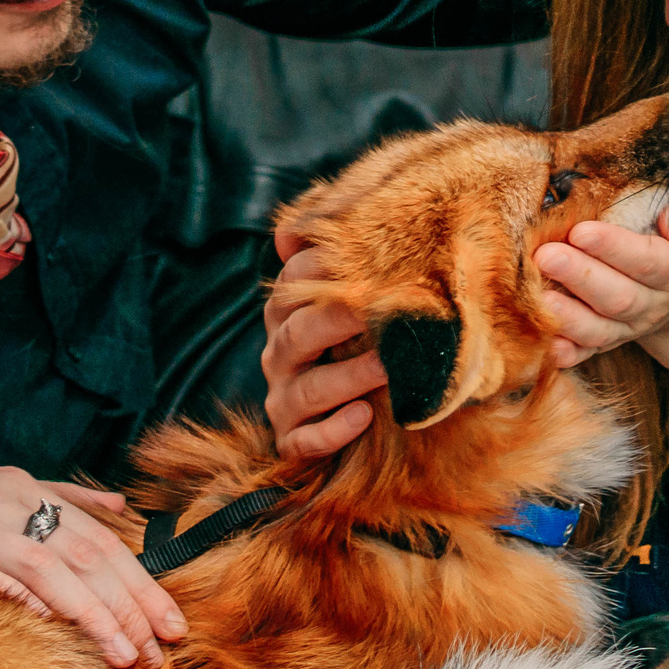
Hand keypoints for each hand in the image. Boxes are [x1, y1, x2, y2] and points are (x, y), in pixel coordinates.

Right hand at [0, 458, 184, 668]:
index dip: (142, 585)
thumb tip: (119, 503)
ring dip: (89, 612)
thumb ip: (56, 495)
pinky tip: (45, 623)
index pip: (101, 540)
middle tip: (157, 655)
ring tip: (120, 654)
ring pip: (45, 565)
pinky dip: (13, 592)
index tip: (173, 629)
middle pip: (84, 553)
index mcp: (20, 487)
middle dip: (128, 606)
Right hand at [262, 228, 387, 459]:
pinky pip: (305, 440)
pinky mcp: (293, 439)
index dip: (321, 270)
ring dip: (348, 377)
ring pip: (307, 389)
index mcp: (287, 312)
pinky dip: (333, 431)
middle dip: (335, 320)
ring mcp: (283, 399)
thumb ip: (342, 256)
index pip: (292, 284)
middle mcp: (279, 354)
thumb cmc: (360, 338)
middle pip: (296, 333)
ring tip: (388, 367)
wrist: (367, 410)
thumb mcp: (355, 296)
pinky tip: (365, 417)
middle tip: (379, 308)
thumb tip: (303, 228)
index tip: (365, 261)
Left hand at [533, 193, 668, 369]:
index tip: (581, 231)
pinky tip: (547, 344)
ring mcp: (631, 327)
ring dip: (568, 316)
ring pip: (600, 329)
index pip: (649, 261)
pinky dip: (568, 352)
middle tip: (546, 256)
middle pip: (619, 297)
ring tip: (538, 296)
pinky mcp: (610, 341)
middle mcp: (657, 305)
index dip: (614, 248)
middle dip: (581, 277)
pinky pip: (589, 352)